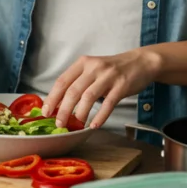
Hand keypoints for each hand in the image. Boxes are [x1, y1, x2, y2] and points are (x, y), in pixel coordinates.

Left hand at [43, 49, 160, 128]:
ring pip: (88, 97)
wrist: (140, 62)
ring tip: (76, 125)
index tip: (46, 111)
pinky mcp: (122, 85)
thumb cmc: (112, 70)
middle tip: (59, 123)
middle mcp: (94, 67)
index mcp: (82, 63)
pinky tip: (94, 125)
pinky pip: (108, 103)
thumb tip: (60, 104)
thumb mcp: (92, 70)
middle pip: (73, 90)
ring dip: (80, 113)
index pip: (62, 81)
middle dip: (63, 109)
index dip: (53, 97)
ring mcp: (108, 76)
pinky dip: (100, 116)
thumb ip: (78, 82)